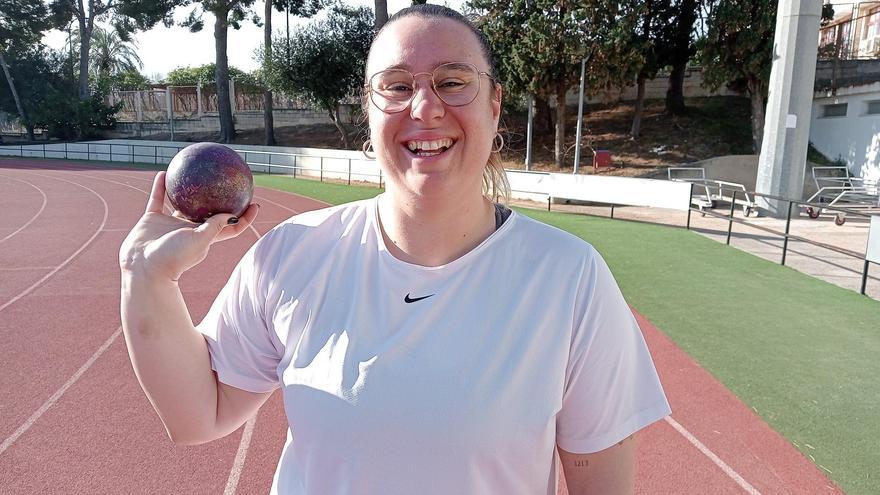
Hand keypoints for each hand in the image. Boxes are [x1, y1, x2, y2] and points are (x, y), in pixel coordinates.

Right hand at [119, 171, 259, 280]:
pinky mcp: (153, 219)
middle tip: (226, 180)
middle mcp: (189, 228)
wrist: (143, 267)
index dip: (245, 217)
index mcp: (206, 236)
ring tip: (193, 170)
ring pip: (182, 202)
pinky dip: (161, 186)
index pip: (231, 226)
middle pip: (208, 211)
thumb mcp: (200, 241)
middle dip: (218, 199)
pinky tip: (165, 172)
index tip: (255, 204)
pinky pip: (158, 198)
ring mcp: (170, 223)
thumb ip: (215, 226)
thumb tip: (234, 213)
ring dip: (187, 189)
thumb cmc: (174, 257)